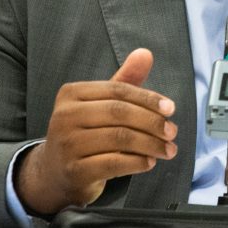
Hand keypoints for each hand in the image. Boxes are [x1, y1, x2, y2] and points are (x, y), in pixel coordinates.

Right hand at [16, 48, 176, 215]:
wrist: (55, 174)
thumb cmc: (85, 133)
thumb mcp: (101, 105)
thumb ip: (124, 80)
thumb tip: (146, 53)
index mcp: (71, 93)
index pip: (118, 90)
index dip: (148, 98)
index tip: (171, 109)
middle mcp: (64, 116)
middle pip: (119, 112)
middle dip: (152, 122)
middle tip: (172, 132)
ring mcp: (67, 144)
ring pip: (120, 138)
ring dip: (151, 144)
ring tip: (169, 149)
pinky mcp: (74, 171)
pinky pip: (114, 163)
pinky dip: (138, 162)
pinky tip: (150, 162)